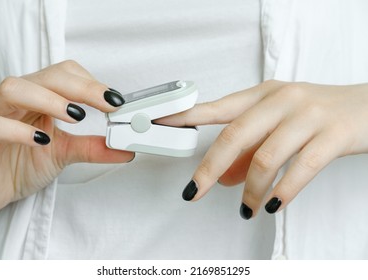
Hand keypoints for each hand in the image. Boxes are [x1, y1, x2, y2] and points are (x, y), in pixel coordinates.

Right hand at [0, 60, 133, 213]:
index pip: (64, 73)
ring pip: (13, 89)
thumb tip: (126, 149)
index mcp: (37, 98)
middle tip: (106, 103)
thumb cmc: (22, 163)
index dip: (91, 83)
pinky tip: (41, 141)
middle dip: (80, 87)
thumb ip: (93, 147)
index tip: (116, 100)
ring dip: (49, 99)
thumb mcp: (65, 153)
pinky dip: (19, 131)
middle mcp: (16, 101)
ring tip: (75, 116)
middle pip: (45, 77)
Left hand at [160, 80, 367, 218]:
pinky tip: (271, 204)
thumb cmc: (318, 115)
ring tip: (247, 208)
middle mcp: (282, 100)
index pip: (219, 106)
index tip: (162, 125)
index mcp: (264, 95)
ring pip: (266, 156)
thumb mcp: (279, 126)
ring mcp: (308, 115)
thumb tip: (224, 178)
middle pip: (235, 135)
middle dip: (210, 168)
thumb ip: (249, 152)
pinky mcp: (334, 134)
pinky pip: (300, 168)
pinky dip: (282, 191)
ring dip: (250, 189)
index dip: (187, 116)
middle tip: (196, 192)